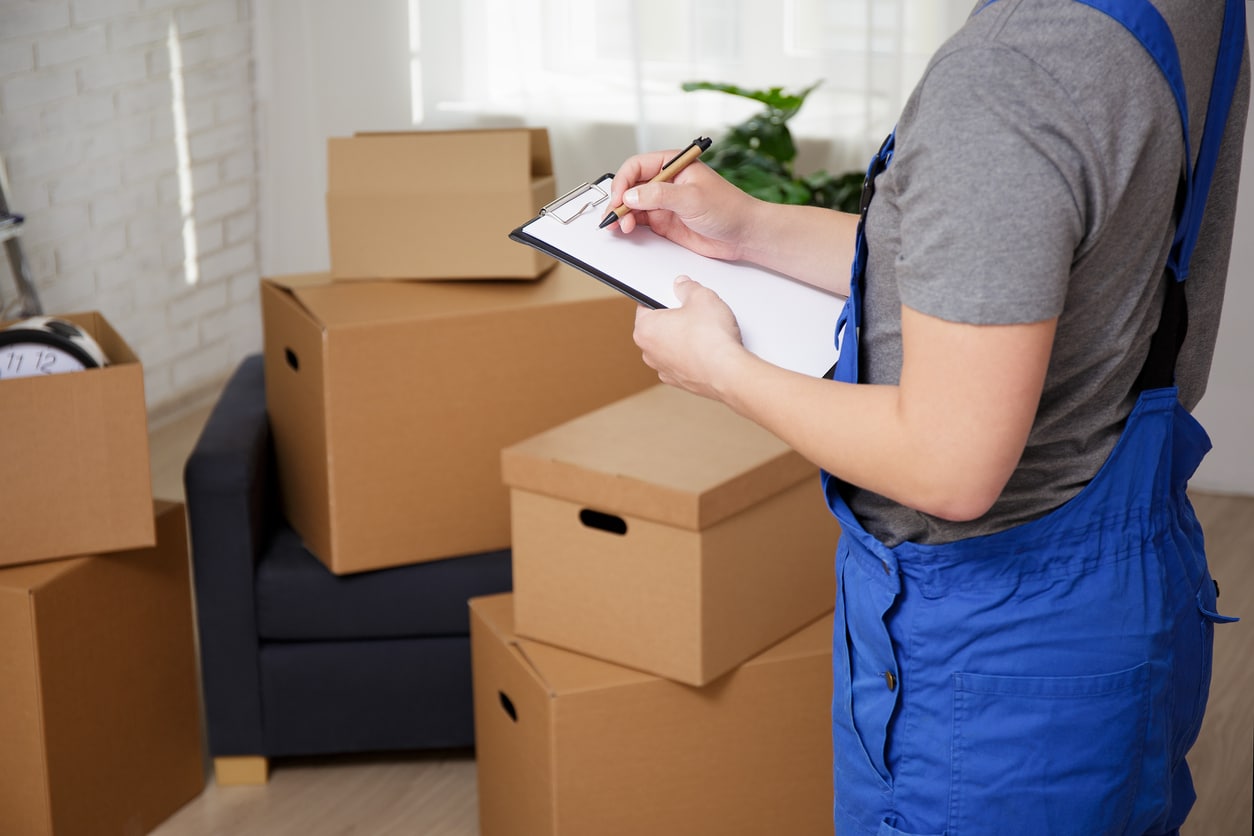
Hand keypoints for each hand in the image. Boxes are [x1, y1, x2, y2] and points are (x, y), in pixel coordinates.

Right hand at [607, 151, 758, 261]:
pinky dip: (630, 225)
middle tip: (614, 217)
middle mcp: (666, 181)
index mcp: (673, 165)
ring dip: (622, 215)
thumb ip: (659, 195)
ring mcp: (664, 202)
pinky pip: (640, 220)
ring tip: (620, 227)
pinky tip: (627, 230)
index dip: (623, 182)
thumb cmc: (728, 208)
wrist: (743, 234)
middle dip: (619, 200)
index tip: (619, 199)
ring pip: (633, 205)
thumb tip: (631, 196)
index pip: (637, 166)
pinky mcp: (665, 221)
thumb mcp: (692, 198)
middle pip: (631, 186)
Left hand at [633, 275, 749, 399]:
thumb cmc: (710, 338)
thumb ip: (687, 287)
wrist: (727, 372)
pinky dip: (693, 355)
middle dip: (675, 318)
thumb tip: (683, 286)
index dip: (663, 296)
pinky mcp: (680, 381)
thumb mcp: (701, 297)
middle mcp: (649, 352)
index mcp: (645, 329)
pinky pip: (684, 361)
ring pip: (671, 345)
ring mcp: (664, 369)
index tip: (676, 295)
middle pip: (659, 326)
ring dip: (684, 337)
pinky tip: (709, 348)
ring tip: (705, 330)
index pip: (645, 305)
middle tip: (695, 311)